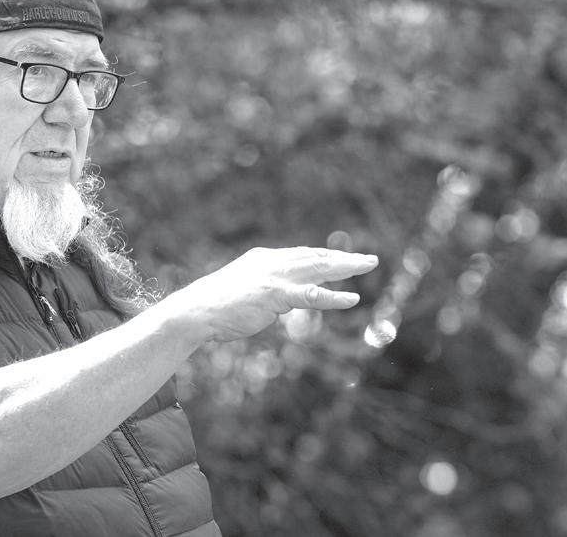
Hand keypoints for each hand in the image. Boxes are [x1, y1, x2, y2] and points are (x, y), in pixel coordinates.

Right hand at [163, 247, 378, 343]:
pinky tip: (353, 298)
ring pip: (318, 269)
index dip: (325, 257)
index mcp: (265, 259)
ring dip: (346, 267)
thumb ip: (263, 289)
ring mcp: (275, 277)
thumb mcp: (243, 289)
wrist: (196, 311)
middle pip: (316, 257)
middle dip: (344, 258)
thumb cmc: (215, 306)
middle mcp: (273, 262)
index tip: (342, 258)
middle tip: (369, 259)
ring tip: (368, 265)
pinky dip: (333, 297)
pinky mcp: (275, 295)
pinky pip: (311, 295)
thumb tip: (275, 300)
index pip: (302, 255)